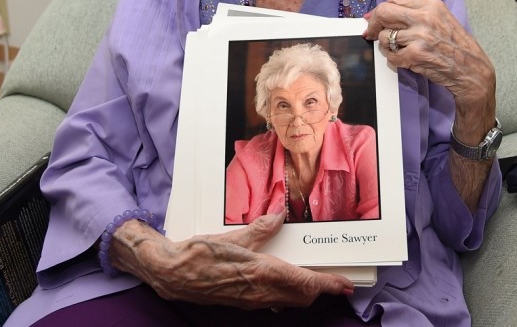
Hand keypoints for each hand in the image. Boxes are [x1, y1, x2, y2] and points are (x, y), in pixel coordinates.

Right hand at [109, 210, 353, 309]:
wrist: (171, 273)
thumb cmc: (199, 254)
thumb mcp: (232, 237)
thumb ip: (260, 228)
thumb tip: (280, 215)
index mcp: (262, 273)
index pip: (305, 283)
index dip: (328, 285)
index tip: (345, 285)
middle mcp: (260, 291)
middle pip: (301, 297)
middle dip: (320, 289)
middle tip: (332, 279)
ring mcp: (251, 300)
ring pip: (288, 301)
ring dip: (303, 292)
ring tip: (313, 279)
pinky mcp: (242, 301)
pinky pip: (272, 301)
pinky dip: (285, 293)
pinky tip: (282, 281)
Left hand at [364, 0, 497, 207]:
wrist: (472, 71)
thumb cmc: (456, 47)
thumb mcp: (441, 20)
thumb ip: (416, 14)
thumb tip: (384, 13)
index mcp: (431, 5)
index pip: (394, 0)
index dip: (379, 11)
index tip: (373, 19)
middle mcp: (425, 17)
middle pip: (384, 13)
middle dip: (374, 24)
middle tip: (371, 33)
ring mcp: (420, 37)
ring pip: (384, 37)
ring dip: (387, 47)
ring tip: (400, 51)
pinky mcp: (415, 55)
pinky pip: (391, 57)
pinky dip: (394, 61)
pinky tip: (406, 62)